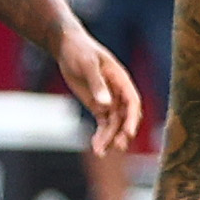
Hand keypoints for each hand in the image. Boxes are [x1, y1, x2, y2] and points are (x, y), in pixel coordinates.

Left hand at [55, 27, 145, 155]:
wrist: (67, 47)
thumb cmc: (80, 51)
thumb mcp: (88, 65)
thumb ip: (97, 84)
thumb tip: (106, 105)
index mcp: (121, 80)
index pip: (133, 102)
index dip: (132, 118)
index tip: (128, 133)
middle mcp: (118, 93)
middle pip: (126, 117)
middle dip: (122, 132)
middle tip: (116, 146)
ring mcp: (109, 100)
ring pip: (114, 124)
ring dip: (110, 138)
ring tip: (100, 152)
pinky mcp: (97, 106)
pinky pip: (103, 124)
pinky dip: (101, 136)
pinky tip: (96, 147)